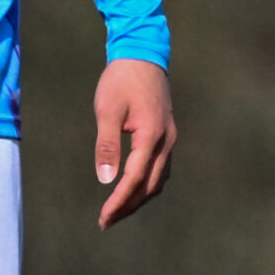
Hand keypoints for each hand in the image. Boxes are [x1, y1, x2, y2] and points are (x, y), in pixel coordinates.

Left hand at [93, 59, 175, 228]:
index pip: (135, 179)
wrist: (143, 54)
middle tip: (107, 221)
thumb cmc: (121, 80)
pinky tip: (134, 188)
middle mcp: (166, 141)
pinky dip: (147, 184)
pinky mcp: (168, 134)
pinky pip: (161, 168)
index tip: (103, 218)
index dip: (119, 202)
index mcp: (151, 136)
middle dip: (129, 206)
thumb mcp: (107, 111)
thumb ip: (107, 146)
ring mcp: (170, 138)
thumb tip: (107, 179)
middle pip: (150, 186)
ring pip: (159, 179)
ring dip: (139, 198)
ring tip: (118, 210)